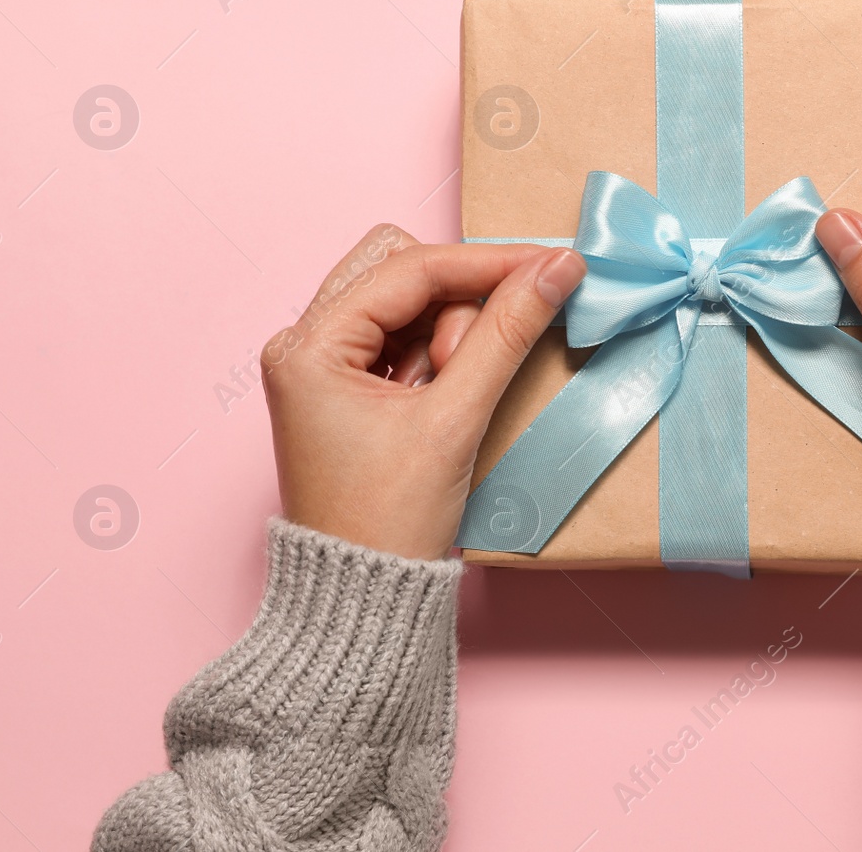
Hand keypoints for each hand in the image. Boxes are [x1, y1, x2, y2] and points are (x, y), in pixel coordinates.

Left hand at [260, 224, 586, 560]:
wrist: (362, 598)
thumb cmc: (388, 523)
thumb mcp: (454, 421)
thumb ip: (507, 335)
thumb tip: (557, 270)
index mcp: (309, 346)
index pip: (410, 269)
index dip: (488, 263)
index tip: (551, 264)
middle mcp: (304, 344)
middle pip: (400, 270)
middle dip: (457, 300)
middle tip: (477, 356)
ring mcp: (322, 364)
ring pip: (407, 302)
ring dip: (449, 334)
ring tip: (454, 396)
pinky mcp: (345, 387)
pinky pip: (404, 338)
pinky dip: (439, 355)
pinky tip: (447, 395)